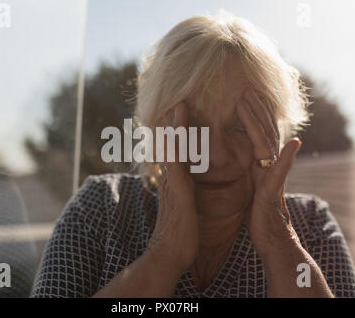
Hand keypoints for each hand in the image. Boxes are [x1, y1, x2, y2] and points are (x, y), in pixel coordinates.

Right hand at [146, 102, 198, 273]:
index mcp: (174, 183)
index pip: (176, 153)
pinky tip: (179, 128)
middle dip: (174, 124)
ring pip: (172, 149)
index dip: (179, 135)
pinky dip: (178, 141)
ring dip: (176, 126)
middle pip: (171, 146)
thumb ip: (183, 196)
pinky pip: (177, 159)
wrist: (169, 254)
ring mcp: (172, 182)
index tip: (182, 117)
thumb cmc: (180, 235)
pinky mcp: (177, 187)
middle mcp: (170, 179)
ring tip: (179, 105)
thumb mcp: (184, 210)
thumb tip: (185, 188)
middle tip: (178, 101)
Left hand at [236, 88, 301, 259]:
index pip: (257, 134)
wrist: (272, 239)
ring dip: (261, 122)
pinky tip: (293, 143)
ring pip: (268, 145)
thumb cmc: (258, 215)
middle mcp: (268, 167)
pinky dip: (286, 158)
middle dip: (254, 110)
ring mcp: (271, 177)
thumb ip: (252, 169)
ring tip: (253, 101)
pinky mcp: (271, 192)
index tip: (243, 94)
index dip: (252, 115)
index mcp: (260, 165)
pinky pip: (280, 173)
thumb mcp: (252, 187)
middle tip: (246, 87)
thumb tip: (248, 156)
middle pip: (263, 132)